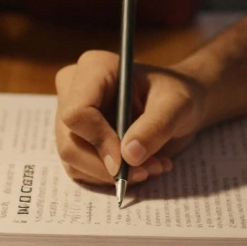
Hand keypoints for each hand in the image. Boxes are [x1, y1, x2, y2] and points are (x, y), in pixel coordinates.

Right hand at [55, 51, 208, 185]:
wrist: (173, 105)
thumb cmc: (174, 95)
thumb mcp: (177, 105)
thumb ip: (155, 127)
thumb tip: (129, 155)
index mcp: (94, 68)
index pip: (77, 112)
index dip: (99, 140)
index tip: (128, 160)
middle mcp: (73, 89)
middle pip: (70, 142)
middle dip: (108, 166)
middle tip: (147, 170)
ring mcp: (68, 116)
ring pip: (73, 161)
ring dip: (112, 175)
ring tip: (152, 166)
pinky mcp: (74, 138)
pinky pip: (80, 169)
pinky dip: (109, 177)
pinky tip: (138, 167)